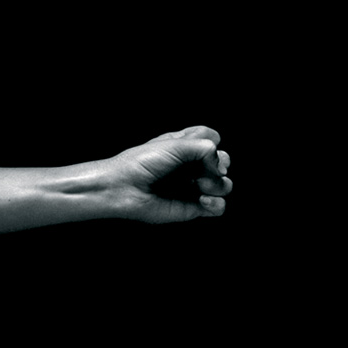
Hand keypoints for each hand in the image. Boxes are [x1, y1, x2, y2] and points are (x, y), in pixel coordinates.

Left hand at [104, 126, 231, 223]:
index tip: (204, 147)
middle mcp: (189, 167)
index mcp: (183, 147)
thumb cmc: (141, 163)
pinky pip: (218, 207)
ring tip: (200, 185)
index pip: (212, 139)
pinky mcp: (191, 208)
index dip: (212, 143)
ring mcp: (191, 187)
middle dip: (220, 164)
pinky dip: (216, 204)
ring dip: (218, 184)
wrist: (123, 188)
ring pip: (224, 185)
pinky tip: (202, 200)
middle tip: (204, 169)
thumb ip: (204, 148)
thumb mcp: (174, 144)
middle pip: (223, 162)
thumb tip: (221, 165)